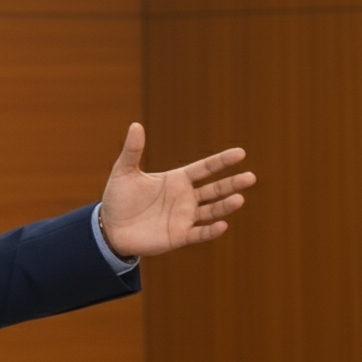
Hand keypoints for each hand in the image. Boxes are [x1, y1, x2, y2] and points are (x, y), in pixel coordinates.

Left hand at [100, 123, 255, 258]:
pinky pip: (199, 233)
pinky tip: (222, 224)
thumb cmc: (118, 198)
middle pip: (214, 189)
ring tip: (239, 198)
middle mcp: (185, 198)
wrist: (110, 227)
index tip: (240, 153)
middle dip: (232, 183)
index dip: (221, 161)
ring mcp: (184, 217)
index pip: (204, 168)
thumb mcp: (124, 171)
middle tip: (250, 177)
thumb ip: (132, 150)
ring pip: (211, 210)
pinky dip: (211, 230)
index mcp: (176, 180)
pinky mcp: (179, 235)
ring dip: (225, 205)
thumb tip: (135, 125)